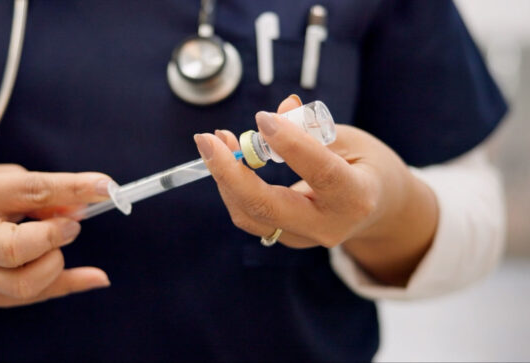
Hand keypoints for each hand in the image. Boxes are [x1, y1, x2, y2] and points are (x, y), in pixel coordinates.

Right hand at [0, 164, 113, 306]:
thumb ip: (40, 192)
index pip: (29, 192)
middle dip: (54, 236)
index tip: (106, 187)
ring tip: (54, 243)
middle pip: (16, 249)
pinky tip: (93, 276)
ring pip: (26, 283)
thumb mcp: (0, 181)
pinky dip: (69, 284)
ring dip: (57, 262)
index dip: (72, 189)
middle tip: (68, 226)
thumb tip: (80, 210)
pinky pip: (35, 297)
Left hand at [194, 96, 437, 285]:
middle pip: (267, 207)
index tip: (262, 118)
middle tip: (207, 139)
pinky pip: (249, 214)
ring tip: (216, 141)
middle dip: (229, 173)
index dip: (290, 145)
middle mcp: (327, 225)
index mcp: (356, 197)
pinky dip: (232, 184)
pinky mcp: (284, 237)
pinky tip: (226, 157)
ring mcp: (303, 237)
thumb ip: (314, 127)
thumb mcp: (352, 140)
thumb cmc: (366, 167)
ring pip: (250, 213)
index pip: (320, 173)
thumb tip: (280, 108)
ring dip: (225, 176)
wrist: (379, 211)